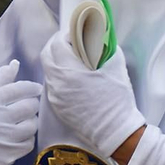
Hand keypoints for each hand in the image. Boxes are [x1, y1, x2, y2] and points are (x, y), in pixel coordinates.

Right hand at [0, 61, 42, 164]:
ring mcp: (2, 139)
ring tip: (17, 122)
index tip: (35, 89)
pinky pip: (29, 143)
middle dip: (31, 105)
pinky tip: (14, 136)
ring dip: (29, 122)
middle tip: (25, 106)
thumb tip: (15, 64)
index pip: (20, 89)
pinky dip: (25, 139)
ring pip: (33, 125)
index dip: (32, 88)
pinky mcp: (7, 155)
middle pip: (31, 107)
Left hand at [41, 36, 146, 159]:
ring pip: (49, 70)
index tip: (75, 34)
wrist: (114, 130)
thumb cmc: (117, 100)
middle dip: (56, 45)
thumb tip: (103, 38)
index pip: (57, 44)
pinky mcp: (56, 105)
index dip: (65, 36)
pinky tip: (74, 78)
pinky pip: (53, 84)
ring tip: (74, 60)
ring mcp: (55, 94)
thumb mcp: (117, 69)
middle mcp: (57, 81)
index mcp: (70, 70)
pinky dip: (60, 76)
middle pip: (47, 55)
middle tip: (70, 43)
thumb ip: (108, 50)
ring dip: (57, 61)